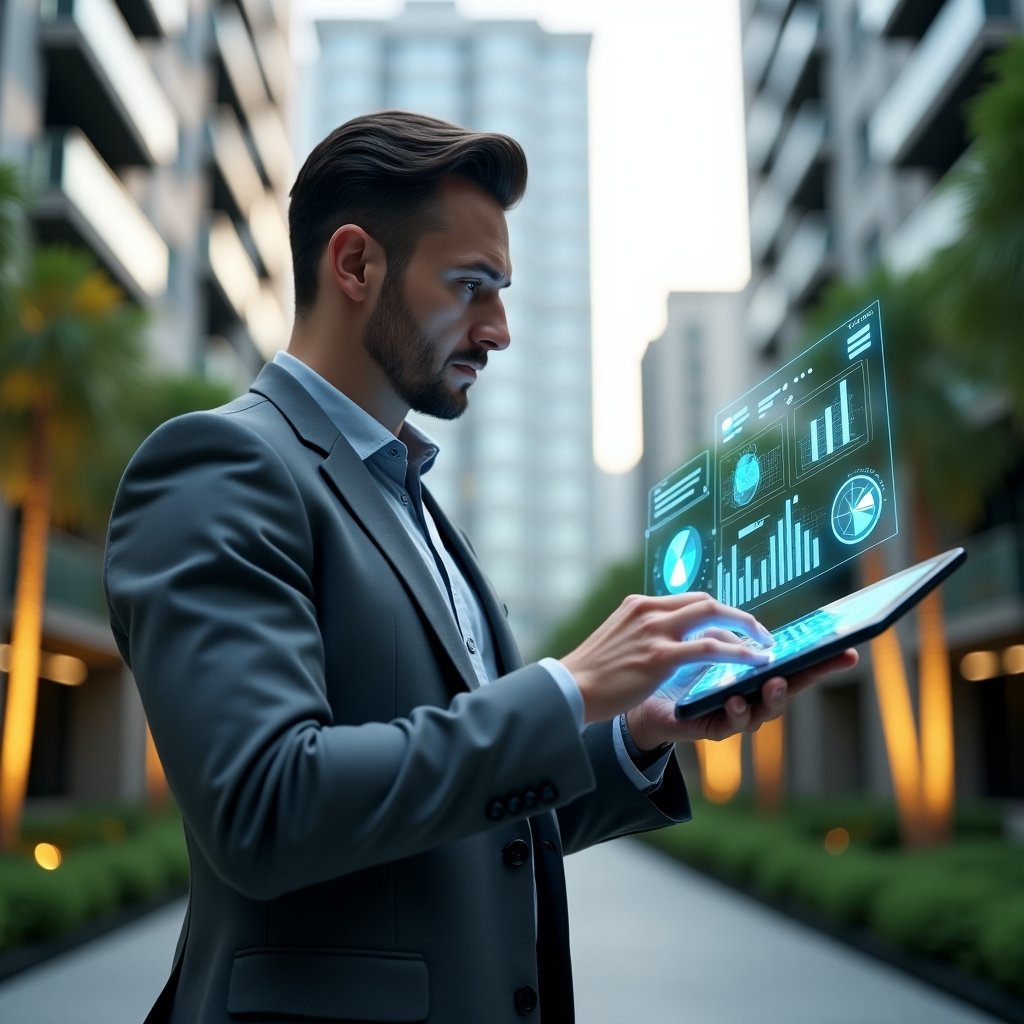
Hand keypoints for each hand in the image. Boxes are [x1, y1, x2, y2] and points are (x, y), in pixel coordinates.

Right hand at [561, 593, 775, 723]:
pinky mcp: (659, 656)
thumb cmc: (592, 673)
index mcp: (638, 605)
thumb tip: (665, 640)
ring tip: (765, 647)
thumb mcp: (618, 639)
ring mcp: (654, 631)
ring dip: (746, 631)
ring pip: (713, 618)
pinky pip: (709, 649)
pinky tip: (754, 662)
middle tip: (760, 632)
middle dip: (739, 616)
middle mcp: (649, 611)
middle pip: (707, 602)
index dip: (717, 611)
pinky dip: (737, 653)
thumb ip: (642, 632)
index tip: (734, 625)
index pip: (689, 599)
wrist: (570, 689)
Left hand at [625, 641, 858, 747]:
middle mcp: (750, 696)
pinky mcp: (709, 729)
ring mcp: (733, 716)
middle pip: (789, 687)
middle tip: (831, 662)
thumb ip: (723, 635)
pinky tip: (736, 700)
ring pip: (763, 711)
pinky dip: (735, 712)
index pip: (792, 664)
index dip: (820, 658)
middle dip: (813, 676)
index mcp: (752, 674)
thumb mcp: (702, 646)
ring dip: (773, 697)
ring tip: (775, 681)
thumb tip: (744, 622)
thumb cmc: (676, 671)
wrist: (638, 699)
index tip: (849, 649)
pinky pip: (727, 724)